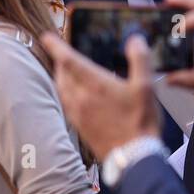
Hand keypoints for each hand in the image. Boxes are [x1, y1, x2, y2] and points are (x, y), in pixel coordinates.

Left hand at [41, 32, 159, 159]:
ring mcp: (76, 111)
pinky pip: (64, 101)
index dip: (56, 46)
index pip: (68, 60)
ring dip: (61, 75)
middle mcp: (80, 96)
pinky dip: (65, 90)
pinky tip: (74, 93)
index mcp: (94, 84)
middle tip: (62, 52)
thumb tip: (135, 40)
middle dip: (60, 60)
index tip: (47, 37)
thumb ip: (140, 60)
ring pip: (61, 87)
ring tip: (66, 69)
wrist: (132, 155)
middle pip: (61, 73)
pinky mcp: (77, 123)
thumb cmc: (139, 121)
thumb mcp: (146, 87)